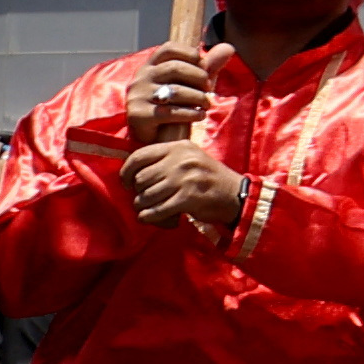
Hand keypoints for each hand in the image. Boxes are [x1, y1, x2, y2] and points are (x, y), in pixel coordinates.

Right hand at [119, 51, 212, 149]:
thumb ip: (208, 65)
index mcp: (150, 66)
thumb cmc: (174, 105)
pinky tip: (199, 116)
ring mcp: (137, 97)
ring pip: (175, 91)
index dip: (190, 53)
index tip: (203, 66)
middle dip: (199, 77)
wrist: (153, 137)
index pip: (168, 48)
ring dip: (198, 98)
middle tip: (208, 88)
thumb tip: (229, 47)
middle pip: (175, 68)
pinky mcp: (139, 116)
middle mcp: (140, 79)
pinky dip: (191, 114)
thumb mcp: (190, 83)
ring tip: (206, 104)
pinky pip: (171, 112)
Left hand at [125, 138, 247, 240]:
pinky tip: (150, 217)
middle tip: (146, 199)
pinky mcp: (189, 198)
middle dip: (139, 192)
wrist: (237, 195)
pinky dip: (149, 216)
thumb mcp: (189, 159)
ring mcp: (186, 179)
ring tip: (149, 209)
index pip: (139, 156)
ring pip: (146, 196)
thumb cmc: (208, 179)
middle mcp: (182, 160)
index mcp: (180, 147)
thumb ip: (165, 160)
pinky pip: (156, 210)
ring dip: (143, 206)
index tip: (127, 183)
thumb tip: (131, 173)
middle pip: (141, 178)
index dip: (126, 172)